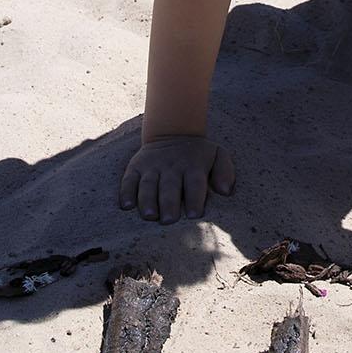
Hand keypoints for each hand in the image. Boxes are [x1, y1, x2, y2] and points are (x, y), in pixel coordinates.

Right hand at [120, 135, 235, 221]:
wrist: (173, 133)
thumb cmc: (199, 154)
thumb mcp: (218, 155)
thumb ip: (225, 172)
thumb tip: (225, 191)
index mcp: (193, 166)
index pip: (194, 184)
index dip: (194, 199)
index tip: (194, 215)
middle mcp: (171, 167)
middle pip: (169, 187)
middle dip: (169, 203)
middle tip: (169, 220)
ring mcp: (152, 166)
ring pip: (148, 185)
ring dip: (147, 200)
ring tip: (149, 216)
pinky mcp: (135, 167)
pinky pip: (128, 180)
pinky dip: (126, 192)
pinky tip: (126, 206)